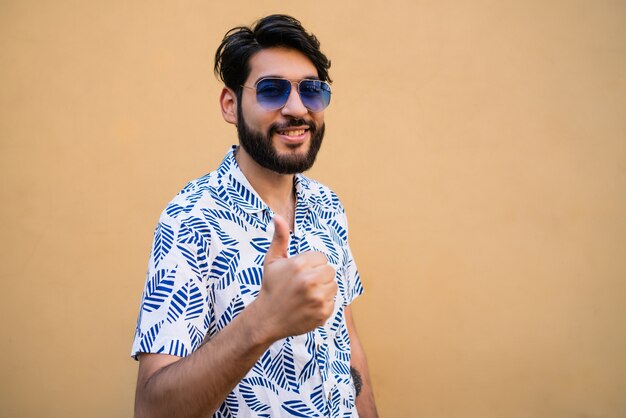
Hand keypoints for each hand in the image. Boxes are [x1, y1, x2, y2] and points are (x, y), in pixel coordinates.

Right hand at [254, 215, 337, 341]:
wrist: (267, 319)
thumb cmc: (270, 287)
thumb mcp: (272, 261)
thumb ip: (280, 238)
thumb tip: (278, 216)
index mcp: (299, 265)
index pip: (322, 258)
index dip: (311, 265)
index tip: (299, 274)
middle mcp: (309, 281)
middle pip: (330, 271)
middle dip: (319, 276)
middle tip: (303, 285)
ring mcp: (317, 298)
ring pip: (333, 286)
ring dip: (323, 290)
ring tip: (306, 295)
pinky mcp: (323, 313)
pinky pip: (333, 302)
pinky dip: (323, 304)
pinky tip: (308, 306)